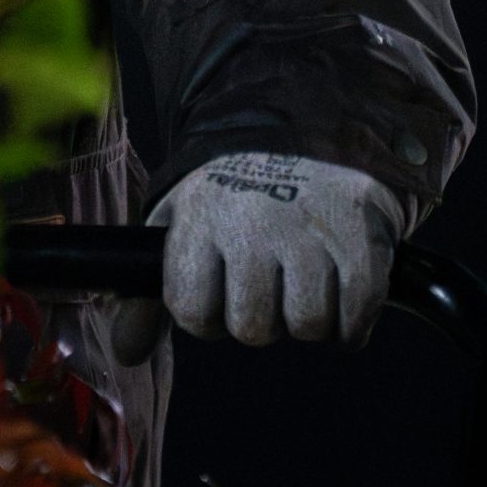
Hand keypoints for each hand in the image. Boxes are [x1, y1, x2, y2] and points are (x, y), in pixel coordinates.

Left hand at [111, 152, 402, 361]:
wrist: (305, 132)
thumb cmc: (230, 195)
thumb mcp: (178, 226)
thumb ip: (146, 295)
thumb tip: (127, 353)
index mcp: (201, 217)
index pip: (193, 310)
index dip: (206, 314)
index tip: (218, 290)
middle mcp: (253, 222)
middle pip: (252, 328)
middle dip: (259, 317)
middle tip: (266, 282)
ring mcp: (310, 229)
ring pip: (307, 326)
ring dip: (308, 318)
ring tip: (302, 278)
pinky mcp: (360, 238)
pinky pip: (355, 318)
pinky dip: (350, 322)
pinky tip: (339, 290)